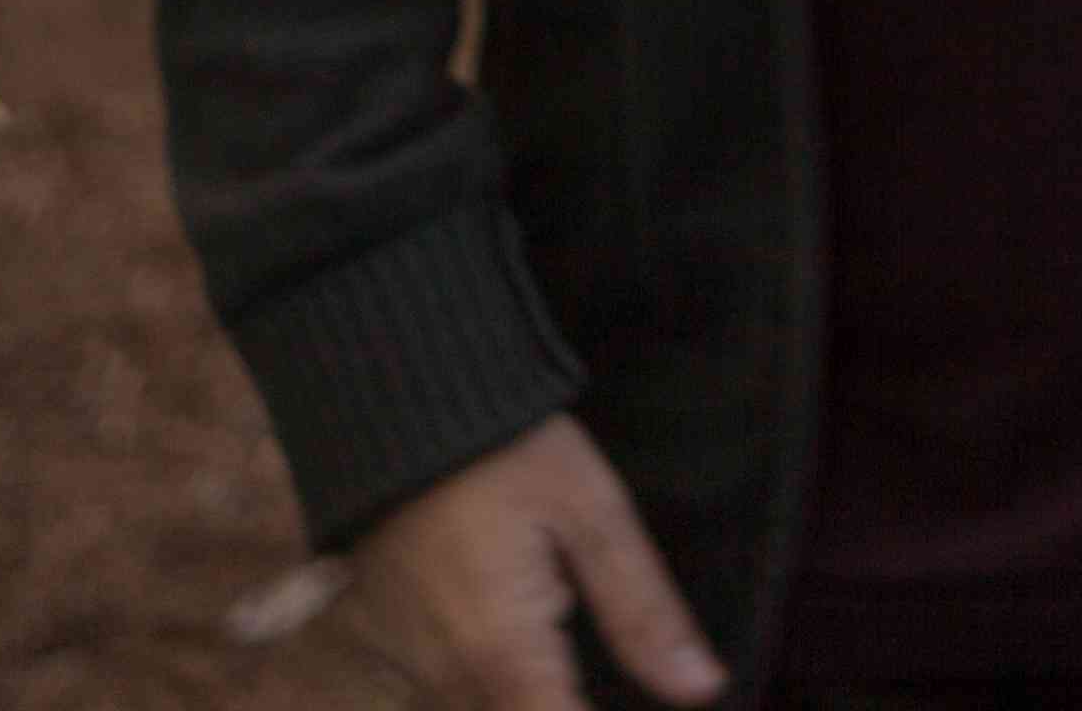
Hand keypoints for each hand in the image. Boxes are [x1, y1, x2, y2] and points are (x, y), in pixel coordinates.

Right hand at [351, 417, 723, 708]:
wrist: (397, 402)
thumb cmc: (503, 447)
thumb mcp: (592, 511)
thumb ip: (642, 610)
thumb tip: (699, 686)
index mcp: (502, 649)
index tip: (637, 702)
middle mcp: (443, 673)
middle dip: (561, 700)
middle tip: (582, 631)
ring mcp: (404, 663)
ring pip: (476, 710)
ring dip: (523, 690)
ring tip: (547, 614)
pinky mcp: (382, 643)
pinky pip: (438, 690)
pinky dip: (483, 678)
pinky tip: (509, 621)